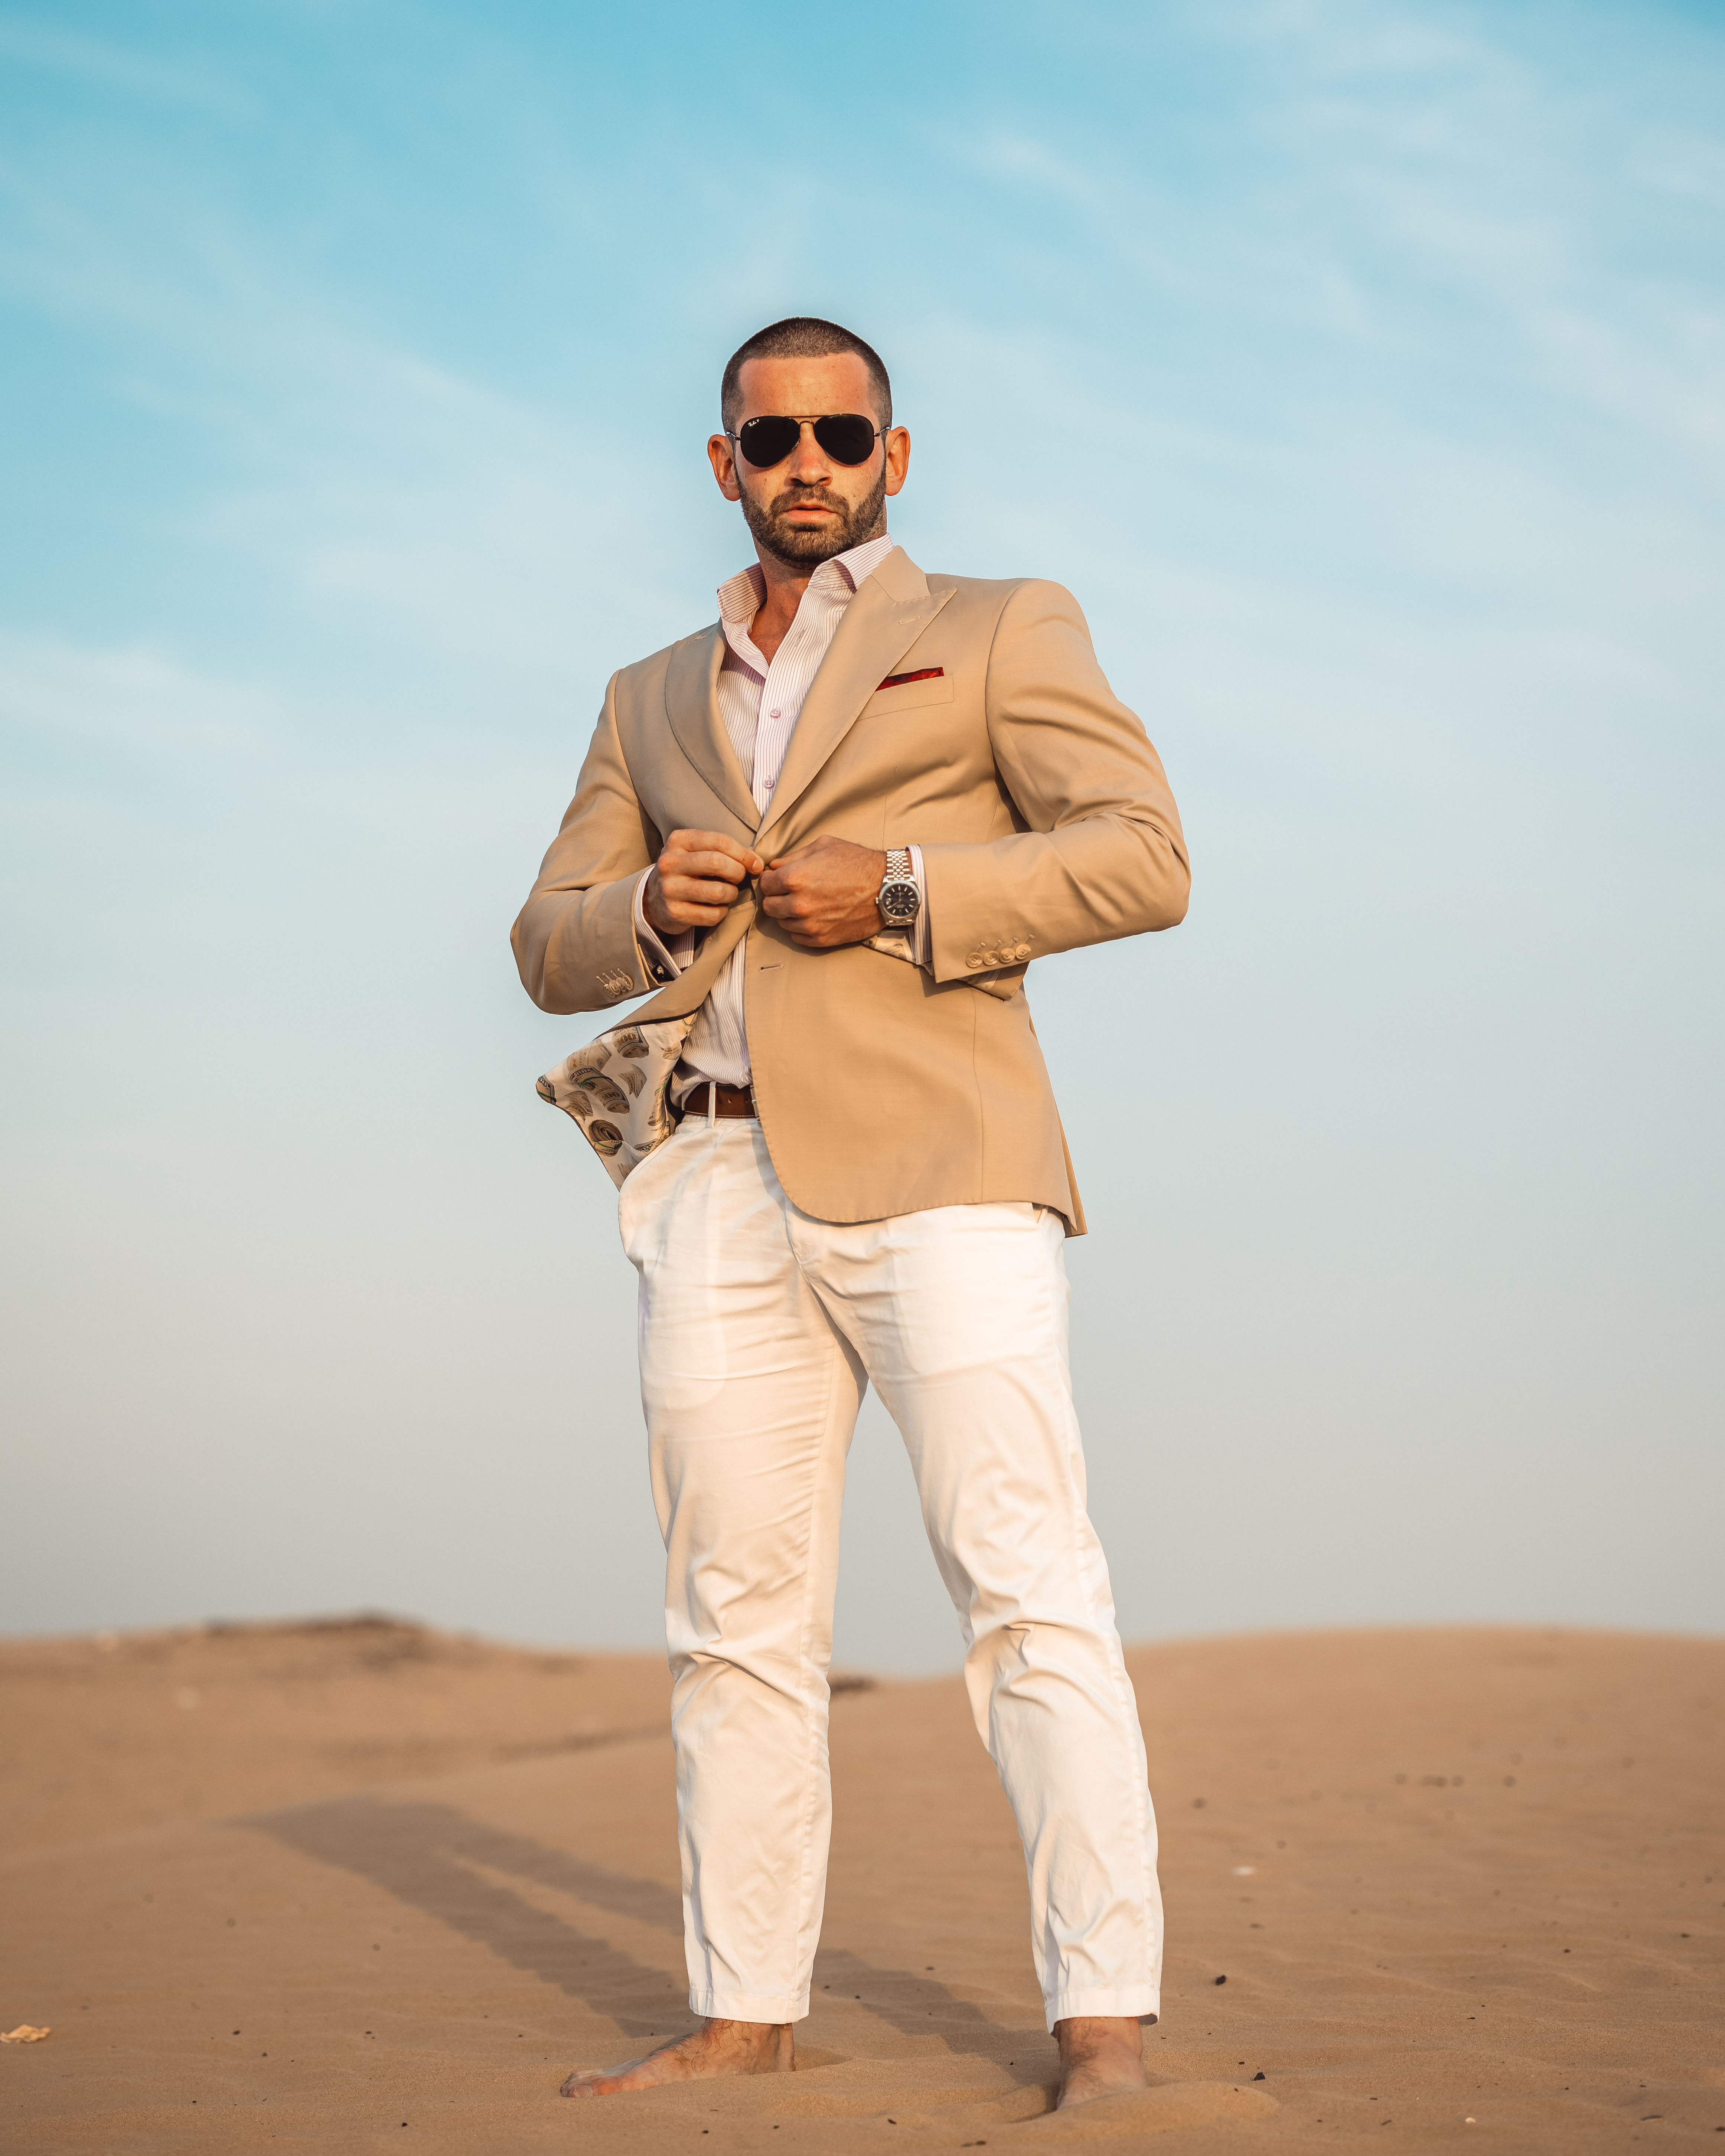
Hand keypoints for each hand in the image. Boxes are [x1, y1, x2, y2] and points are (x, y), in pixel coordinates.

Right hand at [643, 829, 764, 934]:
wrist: (652, 899)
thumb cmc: (685, 872)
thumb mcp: (695, 852)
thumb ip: (722, 851)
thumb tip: (756, 862)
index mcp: (678, 841)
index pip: (719, 841)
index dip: (743, 853)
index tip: (755, 864)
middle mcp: (670, 863)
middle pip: (717, 863)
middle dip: (738, 872)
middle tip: (739, 878)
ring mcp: (670, 889)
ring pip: (717, 891)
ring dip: (731, 894)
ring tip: (728, 893)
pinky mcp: (674, 912)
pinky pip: (712, 914)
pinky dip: (722, 912)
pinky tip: (717, 908)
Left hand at [759, 836, 888, 949]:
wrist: (888, 888)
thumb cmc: (858, 863)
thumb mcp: (824, 846)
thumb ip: (793, 857)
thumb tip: (774, 866)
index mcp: (795, 878)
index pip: (765, 884)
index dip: (771, 880)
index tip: (779, 879)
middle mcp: (799, 904)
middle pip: (769, 906)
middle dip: (776, 897)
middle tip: (790, 892)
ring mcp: (810, 925)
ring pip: (782, 923)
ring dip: (789, 914)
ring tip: (805, 903)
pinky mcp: (822, 939)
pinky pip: (797, 937)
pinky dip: (801, 928)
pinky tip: (814, 916)